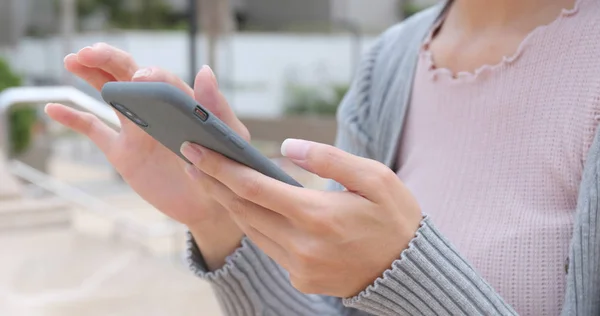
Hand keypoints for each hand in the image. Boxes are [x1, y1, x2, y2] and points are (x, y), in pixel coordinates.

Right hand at [45, 43, 246, 267]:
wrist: (212, 204)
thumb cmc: (227, 168)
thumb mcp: (230, 138)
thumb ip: (217, 109)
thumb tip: (204, 71)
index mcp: (182, 103)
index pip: (162, 80)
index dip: (149, 75)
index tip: (140, 77)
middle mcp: (156, 110)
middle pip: (128, 74)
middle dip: (110, 59)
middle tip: (90, 53)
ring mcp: (137, 129)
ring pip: (109, 93)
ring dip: (91, 74)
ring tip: (73, 60)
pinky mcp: (123, 152)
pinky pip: (94, 130)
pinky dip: (73, 118)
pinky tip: (54, 108)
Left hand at [180, 138, 422, 296]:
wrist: (409, 271)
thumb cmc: (395, 217)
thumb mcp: (375, 178)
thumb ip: (330, 159)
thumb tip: (288, 146)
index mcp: (318, 216)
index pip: (254, 187)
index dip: (221, 167)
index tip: (196, 150)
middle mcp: (302, 245)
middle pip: (243, 209)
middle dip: (214, 183)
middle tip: (192, 159)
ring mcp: (299, 267)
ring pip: (251, 230)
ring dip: (229, 203)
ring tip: (211, 178)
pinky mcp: (301, 279)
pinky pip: (268, 247)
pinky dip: (253, 224)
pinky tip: (245, 207)